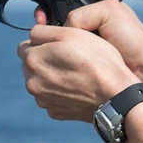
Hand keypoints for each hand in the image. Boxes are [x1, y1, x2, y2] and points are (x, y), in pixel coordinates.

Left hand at [19, 6, 140, 120]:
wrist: (116, 96)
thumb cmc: (98, 62)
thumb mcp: (73, 33)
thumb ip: (44, 30)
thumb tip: (33, 35)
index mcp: (33, 60)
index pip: (25, 45)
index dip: (44, 43)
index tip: (60, 46)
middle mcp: (32, 82)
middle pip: (32, 65)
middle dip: (46, 61)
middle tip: (71, 59)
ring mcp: (43, 100)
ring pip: (41, 82)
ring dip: (53, 77)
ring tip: (77, 75)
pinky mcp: (54, 112)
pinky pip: (52, 97)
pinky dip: (61, 92)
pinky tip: (78, 88)